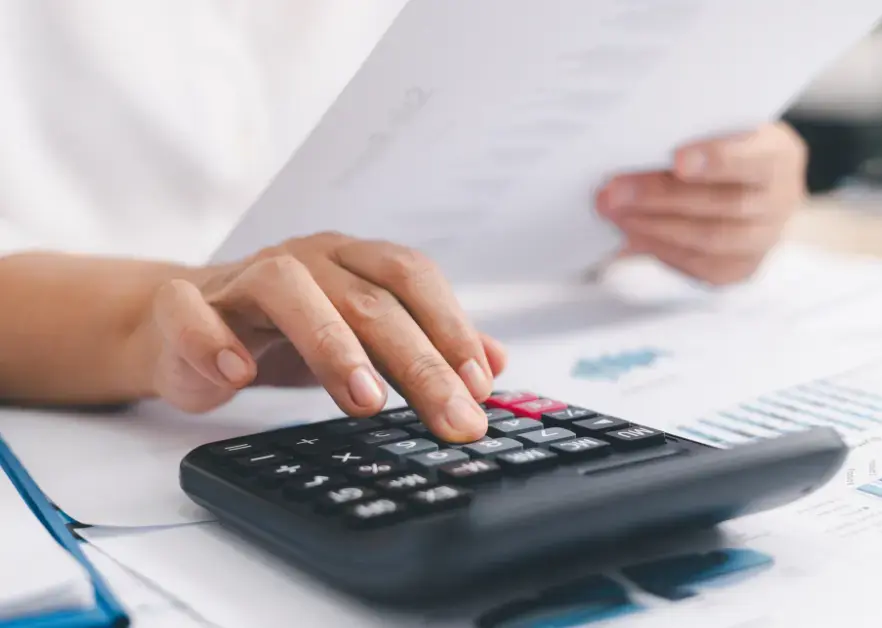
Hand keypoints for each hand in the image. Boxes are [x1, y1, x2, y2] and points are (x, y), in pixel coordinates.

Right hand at [136, 233, 504, 441]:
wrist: (180, 326)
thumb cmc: (284, 332)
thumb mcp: (362, 338)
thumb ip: (426, 346)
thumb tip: (496, 362)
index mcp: (351, 260)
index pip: (412, 279)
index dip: (451, 326)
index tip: (481, 385)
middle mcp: (304, 259)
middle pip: (367, 299)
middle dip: (417, 361)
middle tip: (450, 415)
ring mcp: (241, 280)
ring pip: (288, 289)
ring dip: (331, 344)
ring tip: (366, 399)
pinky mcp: (183, 308)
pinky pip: (192, 313)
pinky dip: (213, 339)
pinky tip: (240, 373)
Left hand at [595, 121, 807, 284]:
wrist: (749, 180)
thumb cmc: (724, 143)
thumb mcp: (719, 125)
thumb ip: (693, 132)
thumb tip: (637, 147)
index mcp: (780, 155)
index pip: (755, 158)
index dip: (719, 159)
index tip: (678, 159)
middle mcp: (781, 200)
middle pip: (723, 203)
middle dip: (661, 197)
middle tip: (614, 191)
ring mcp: (765, 238)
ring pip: (709, 239)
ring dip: (653, 227)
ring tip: (614, 213)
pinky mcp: (742, 267)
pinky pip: (701, 265)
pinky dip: (661, 250)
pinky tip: (630, 236)